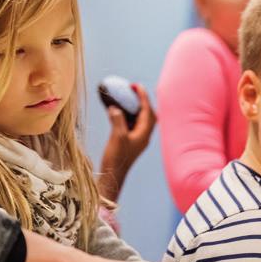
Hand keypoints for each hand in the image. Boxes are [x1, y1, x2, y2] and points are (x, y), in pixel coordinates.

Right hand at [97, 84, 155, 202]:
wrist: (113, 176)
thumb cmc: (116, 158)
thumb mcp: (117, 136)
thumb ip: (117, 119)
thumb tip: (114, 108)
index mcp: (144, 133)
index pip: (147, 110)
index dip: (142, 96)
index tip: (136, 85)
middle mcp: (143, 135)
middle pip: (148, 113)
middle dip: (142, 101)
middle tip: (132, 91)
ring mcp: (137, 139)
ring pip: (139, 119)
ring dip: (134, 108)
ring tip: (125, 99)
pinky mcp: (130, 142)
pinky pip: (131, 125)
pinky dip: (127, 116)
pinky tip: (117, 112)